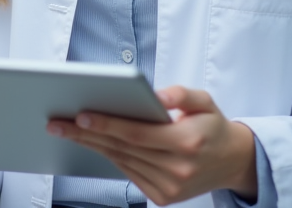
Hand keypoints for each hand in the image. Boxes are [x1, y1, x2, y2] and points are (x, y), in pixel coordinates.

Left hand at [46, 86, 256, 205]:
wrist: (234, 162)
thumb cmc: (213, 126)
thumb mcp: (204, 100)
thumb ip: (180, 94)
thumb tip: (155, 95)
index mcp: (188, 142)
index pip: (137, 133)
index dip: (106, 124)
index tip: (80, 115)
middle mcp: (178, 168)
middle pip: (122, 148)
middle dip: (86, 134)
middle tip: (57, 122)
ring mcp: (170, 187)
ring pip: (121, 162)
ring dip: (91, 146)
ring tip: (66, 130)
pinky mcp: (164, 197)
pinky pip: (129, 173)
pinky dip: (109, 157)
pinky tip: (92, 144)